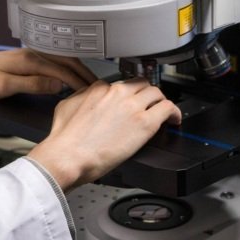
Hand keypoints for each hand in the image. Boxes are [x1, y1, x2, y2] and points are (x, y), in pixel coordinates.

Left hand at [0, 48, 97, 109]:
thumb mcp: (4, 86)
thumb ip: (33, 83)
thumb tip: (58, 84)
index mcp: (28, 59)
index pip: (62, 69)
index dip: (80, 81)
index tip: (93, 92)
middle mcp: (29, 54)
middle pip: (65, 62)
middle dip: (83, 74)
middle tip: (98, 88)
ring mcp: (25, 56)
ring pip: (58, 61)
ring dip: (74, 71)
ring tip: (87, 84)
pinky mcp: (21, 62)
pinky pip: (49, 64)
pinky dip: (62, 70)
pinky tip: (65, 79)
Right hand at [28, 78, 181, 191]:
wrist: (68, 155)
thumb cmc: (65, 138)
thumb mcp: (66, 106)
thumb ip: (81, 97)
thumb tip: (87, 96)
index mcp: (98, 89)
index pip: (118, 84)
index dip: (125, 95)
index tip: (126, 103)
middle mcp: (116, 93)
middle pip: (140, 83)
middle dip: (144, 93)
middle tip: (147, 104)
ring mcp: (132, 106)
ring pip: (156, 92)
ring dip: (159, 101)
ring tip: (161, 112)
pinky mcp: (145, 123)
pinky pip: (167, 108)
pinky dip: (174, 112)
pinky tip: (173, 120)